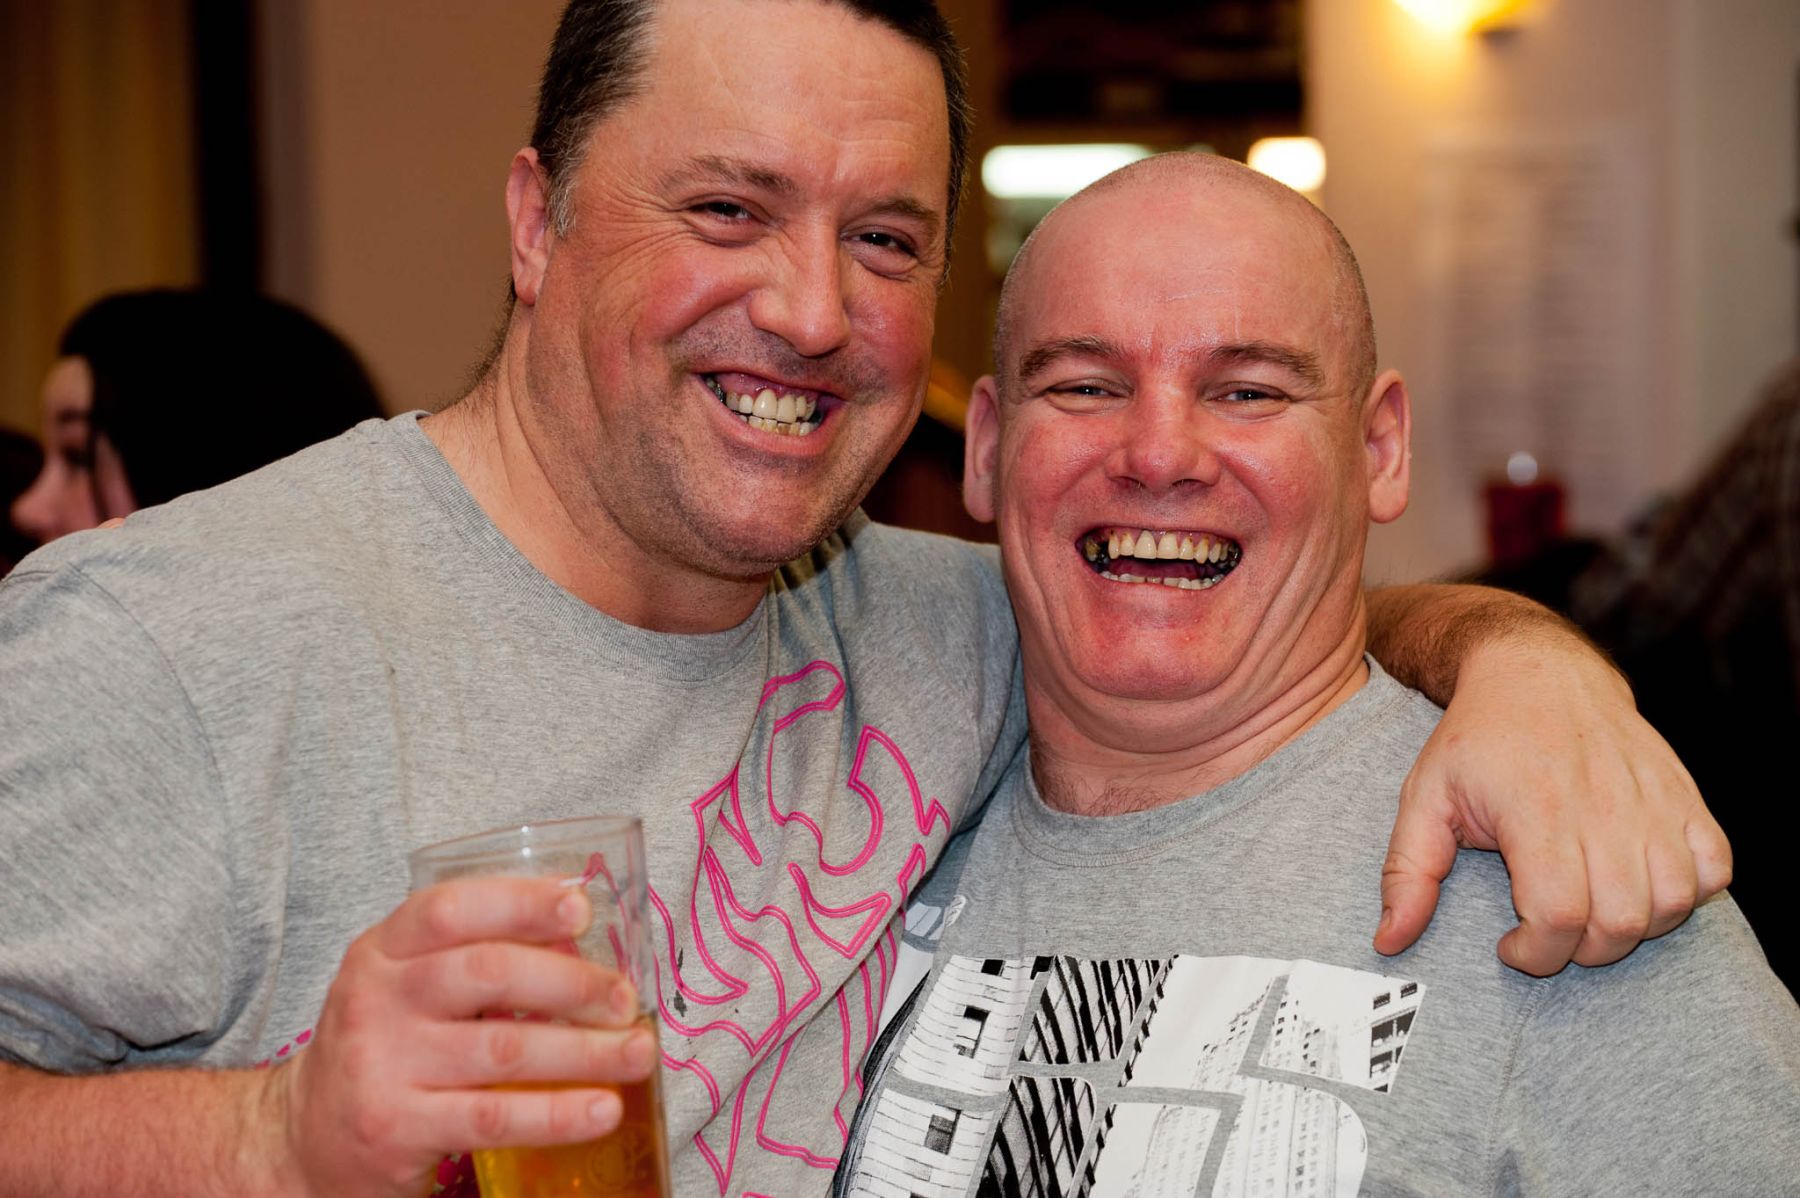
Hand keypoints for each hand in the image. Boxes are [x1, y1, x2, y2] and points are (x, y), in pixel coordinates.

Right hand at [264, 877, 656, 1197]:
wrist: (305, 1136)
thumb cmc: (385, 1045)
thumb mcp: (408, 984)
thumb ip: (474, 954)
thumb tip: (576, 941)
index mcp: (381, 950)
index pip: (449, 907)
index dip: (520, 901)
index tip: (580, 908)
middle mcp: (375, 1000)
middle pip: (488, 973)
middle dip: (571, 983)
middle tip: (625, 999)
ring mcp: (382, 1065)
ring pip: (504, 1049)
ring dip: (585, 1052)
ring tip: (637, 1055)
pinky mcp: (396, 1128)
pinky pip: (494, 1117)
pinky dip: (558, 1114)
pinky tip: (602, 1110)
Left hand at [1375, 633, 1730, 974]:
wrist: (1538, 672)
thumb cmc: (1476, 740)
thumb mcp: (1423, 798)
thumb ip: (1407, 874)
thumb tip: (1389, 941)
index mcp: (1537, 811)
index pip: (1559, 917)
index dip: (1536, 953)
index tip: (1511, 945)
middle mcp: (1604, 808)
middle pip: (1619, 923)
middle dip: (1580, 951)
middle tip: (1547, 929)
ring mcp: (1652, 801)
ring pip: (1672, 905)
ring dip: (1633, 929)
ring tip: (1590, 910)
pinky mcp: (1685, 795)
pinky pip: (1714, 868)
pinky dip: (1688, 892)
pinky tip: (1640, 884)